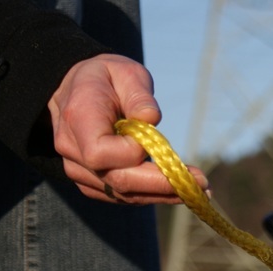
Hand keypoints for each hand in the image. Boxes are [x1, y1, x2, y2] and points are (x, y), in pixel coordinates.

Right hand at [47, 54, 208, 204]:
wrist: (76, 90)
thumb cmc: (106, 78)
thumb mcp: (125, 72)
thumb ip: (139, 94)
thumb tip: (151, 119)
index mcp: (78, 118)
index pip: (101, 153)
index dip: (132, 153)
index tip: (157, 140)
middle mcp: (72, 149)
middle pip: (117, 181)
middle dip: (162, 184)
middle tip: (200, 184)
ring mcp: (78, 169)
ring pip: (122, 193)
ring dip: (162, 194)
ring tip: (198, 190)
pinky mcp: (91, 182)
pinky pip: (122, 195)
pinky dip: (151, 194)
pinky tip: (176, 190)